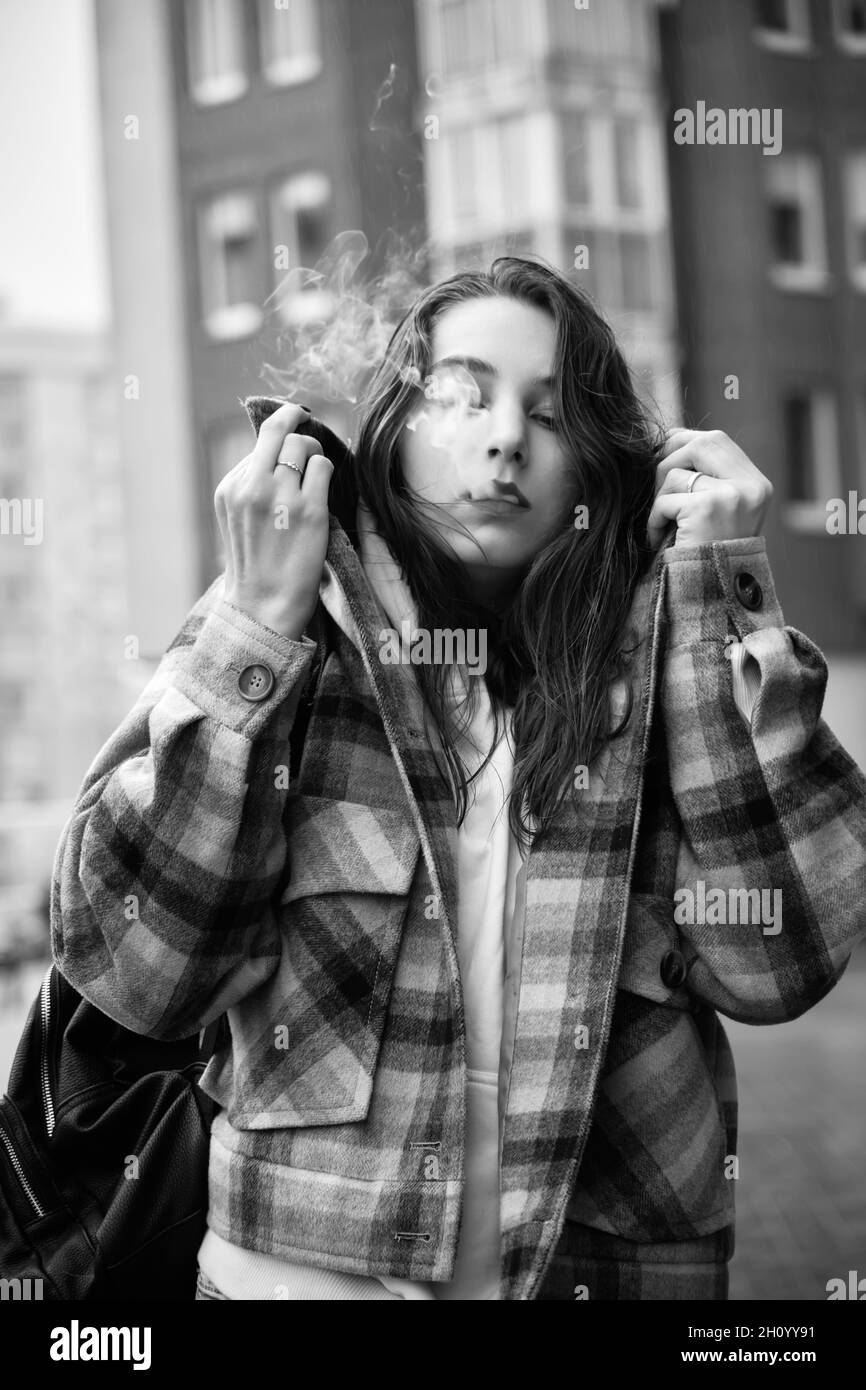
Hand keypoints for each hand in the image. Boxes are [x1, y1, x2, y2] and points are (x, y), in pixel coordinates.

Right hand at [214, 402, 332, 639]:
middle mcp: (252, 487)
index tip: (290, 434)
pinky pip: (324, 467)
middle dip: (295, 418)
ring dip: (315, 452)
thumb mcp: (238, 520)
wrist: (264, 607)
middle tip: (306, 417)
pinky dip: (327, 473)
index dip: (278, 437)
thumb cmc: (256, 566)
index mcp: (230, 489)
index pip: (258, 444)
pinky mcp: (310, 509)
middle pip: (278, 429)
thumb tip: (277, 450)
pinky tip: (323, 491)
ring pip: (303, 444)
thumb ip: (251, 486)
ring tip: (315, 471)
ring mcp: (281, 496)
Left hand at [647, 428, 772, 550]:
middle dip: (667, 462)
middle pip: (699, 444)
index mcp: (757, 485)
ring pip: (677, 472)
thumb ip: (706, 478)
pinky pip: (665, 498)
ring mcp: (733, 496)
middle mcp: (751, 487)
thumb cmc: (705, 557)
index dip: (684, 442)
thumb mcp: (716, 513)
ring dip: (658, 498)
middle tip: (656, 493)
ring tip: (660, 525)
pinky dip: (654, 518)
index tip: (661, 457)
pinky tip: (657, 540)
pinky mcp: (709, 508)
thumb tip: (667, 439)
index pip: (716, 440)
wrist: (709, 600)